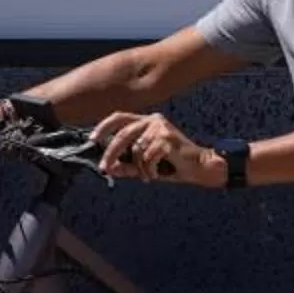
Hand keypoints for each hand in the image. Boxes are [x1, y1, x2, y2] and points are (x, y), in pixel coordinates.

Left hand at [90, 111, 221, 186]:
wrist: (200, 167)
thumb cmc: (173, 165)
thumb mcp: (146, 166)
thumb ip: (128, 166)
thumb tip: (109, 168)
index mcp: (146, 122)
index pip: (119, 117)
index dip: (104, 127)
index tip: (92, 139)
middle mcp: (152, 120)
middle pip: (123, 134)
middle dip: (111, 152)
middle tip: (105, 167)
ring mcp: (160, 128)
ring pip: (136, 149)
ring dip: (139, 167)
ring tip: (149, 175)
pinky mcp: (167, 138)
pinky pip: (148, 157)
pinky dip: (150, 169)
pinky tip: (157, 174)